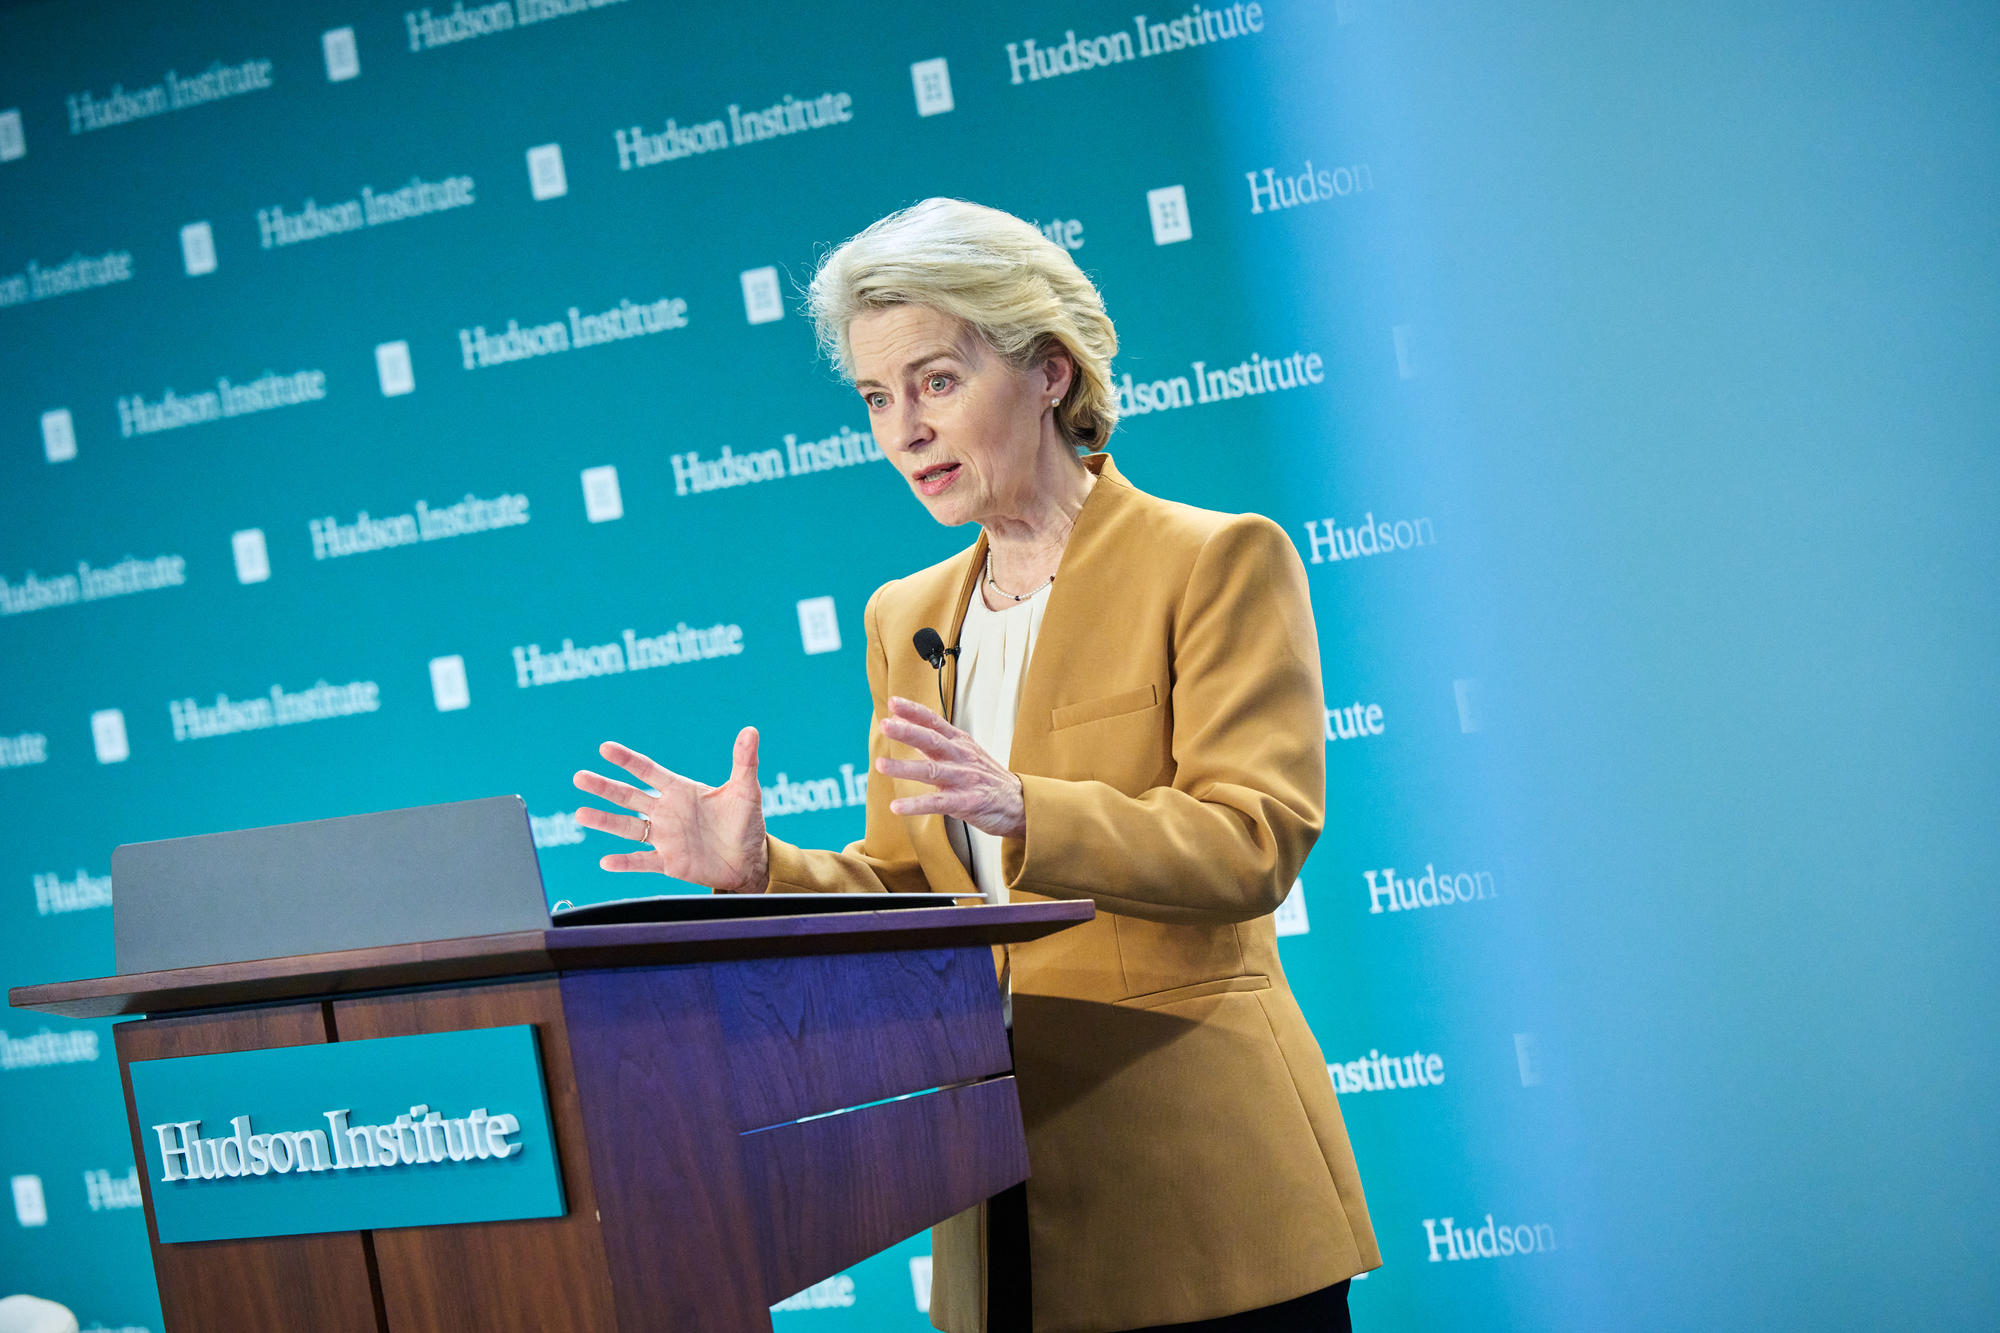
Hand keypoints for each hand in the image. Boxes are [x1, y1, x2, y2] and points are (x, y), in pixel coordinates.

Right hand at [573, 727, 768, 892]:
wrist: (749, 860)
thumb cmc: (746, 822)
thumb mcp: (746, 790)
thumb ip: (744, 761)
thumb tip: (751, 730)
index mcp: (680, 791)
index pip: (648, 771)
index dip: (627, 760)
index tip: (605, 748)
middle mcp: (666, 812)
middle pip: (629, 797)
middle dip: (604, 787)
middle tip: (579, 777)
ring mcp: (664, 837)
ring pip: (628, 827)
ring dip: (605, 821)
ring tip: (580, 814)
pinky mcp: (668, 862)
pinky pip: (642, 861)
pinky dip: (625, 862)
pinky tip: (605, 861)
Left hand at [875, 696, 1025, 838]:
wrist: (1020, 803)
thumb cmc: (988, 778)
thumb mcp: (964, 753)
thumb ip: (935, 742)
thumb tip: (905, 726)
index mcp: (960, 743)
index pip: (934, 722)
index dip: (914, 711)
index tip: (893, 702)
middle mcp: (961, 757)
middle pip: (932, 740)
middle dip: (908, 731)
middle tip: (886, 725)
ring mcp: (964, 779)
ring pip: (931, 771)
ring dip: (904, 767)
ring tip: (880, 764)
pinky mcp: (967, 802)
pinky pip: (937, 803)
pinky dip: (916, 805)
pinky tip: (897, 806)